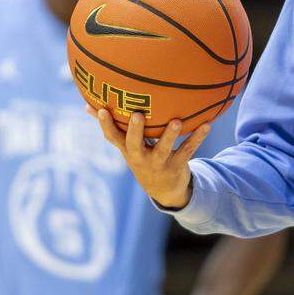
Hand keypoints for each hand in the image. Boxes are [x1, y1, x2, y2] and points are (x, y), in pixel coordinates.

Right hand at [90, 108, 208, 208]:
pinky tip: (207, 125)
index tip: (102, 109)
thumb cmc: (141, 157)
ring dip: (170, 135)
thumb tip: (86, 104)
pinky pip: (188, 150)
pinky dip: (198, 138)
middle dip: (136, 130)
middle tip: (137, 114)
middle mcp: (141, 157)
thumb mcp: (125, 145)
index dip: (106, 125)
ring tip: (177, 121)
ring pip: (164, 148)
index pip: (112, 137)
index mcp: (127, 149)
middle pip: (135, 144)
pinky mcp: (177, 164)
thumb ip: (111, 125)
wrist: (163, 189)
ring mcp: (159, 162)